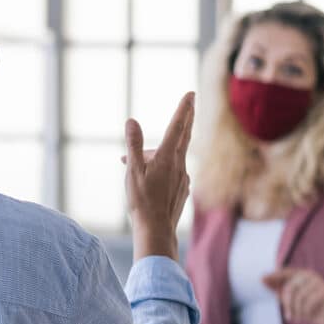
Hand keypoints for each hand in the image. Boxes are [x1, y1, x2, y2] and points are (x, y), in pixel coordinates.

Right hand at [125, 92, 194, 261]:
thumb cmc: (142, 200)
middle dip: (185, 118)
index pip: (177, 127)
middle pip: (183, 136)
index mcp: (168, 157)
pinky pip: (172, 170)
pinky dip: (160, 167)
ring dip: (156, 153)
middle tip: (190, 103)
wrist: (156, 229)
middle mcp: (180, 164)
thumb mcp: (133, 171)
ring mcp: (183, 177)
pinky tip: (148, 179)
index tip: (190, 94)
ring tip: (132, 163)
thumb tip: (132, 121)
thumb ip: (134, 145)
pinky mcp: (182, 188)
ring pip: (171, 156)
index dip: (183, 109)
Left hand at [263, 268, 323, 323]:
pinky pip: (309, 302)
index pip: (284, 273)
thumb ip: (278, 289)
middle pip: (290, 287)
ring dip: (296, 310)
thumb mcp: (291, 299)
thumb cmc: (306, 307)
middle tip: (287, 316)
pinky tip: (306, 317)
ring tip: (297, 318)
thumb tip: (262, 279)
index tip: (261, 279)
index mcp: (301, 274)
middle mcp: (310, 275)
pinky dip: (305, 312)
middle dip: (287, 303)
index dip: (274, 276)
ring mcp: (319, 282)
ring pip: (299, 296)